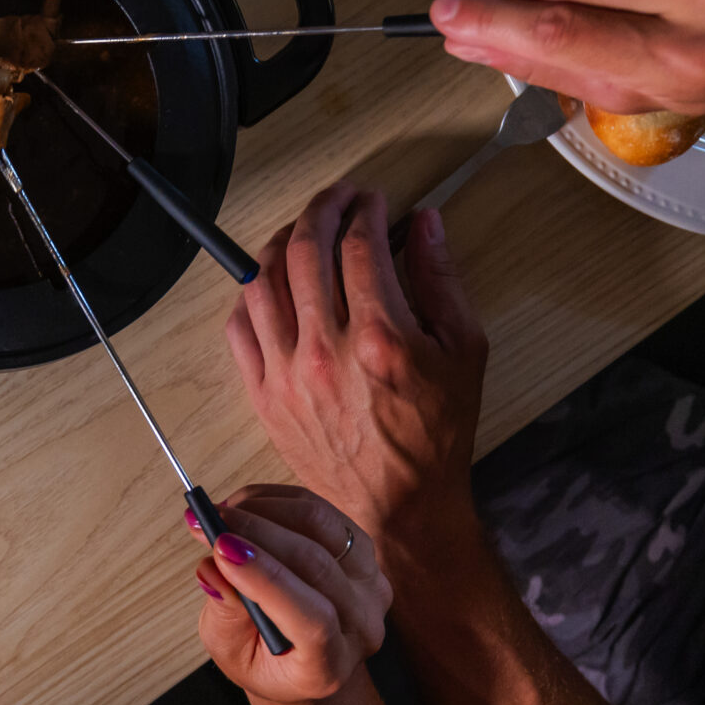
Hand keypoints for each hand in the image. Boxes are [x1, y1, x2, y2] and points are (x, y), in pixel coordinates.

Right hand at [195, 484, 391, 704]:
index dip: (268, 579)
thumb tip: (212, 569)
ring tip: (221, 511)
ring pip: (320, 526)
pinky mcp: (361, 550)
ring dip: (264, 508)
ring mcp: (368, 583)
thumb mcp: (231, 652)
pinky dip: (276, 499)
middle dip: (254, 532)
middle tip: (205, 520)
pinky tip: (244, 505)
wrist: (303, 659)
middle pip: (315, 564)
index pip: (314, 621)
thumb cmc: (266, 661)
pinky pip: (320, 510)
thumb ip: (225, 614)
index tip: (221, 550)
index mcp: (330, 665)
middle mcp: (360, 623)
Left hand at [225, 186, 486, 551]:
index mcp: (380, 337)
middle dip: (322, 209)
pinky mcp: (262, 395)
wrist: (400, 506)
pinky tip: (272, 280)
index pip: (359, 246)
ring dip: (282, 240)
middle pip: (306, 250)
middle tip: (339, 198)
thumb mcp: (465, 352)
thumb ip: (443, 280)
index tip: (372, 201)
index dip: (364, 210)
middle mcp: (326, 351)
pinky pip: (239, 325)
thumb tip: (426, 223)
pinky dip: (252, 291)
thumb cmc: (437, 433)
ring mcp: (286, 373)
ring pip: (263, 280)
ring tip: (303, 229)